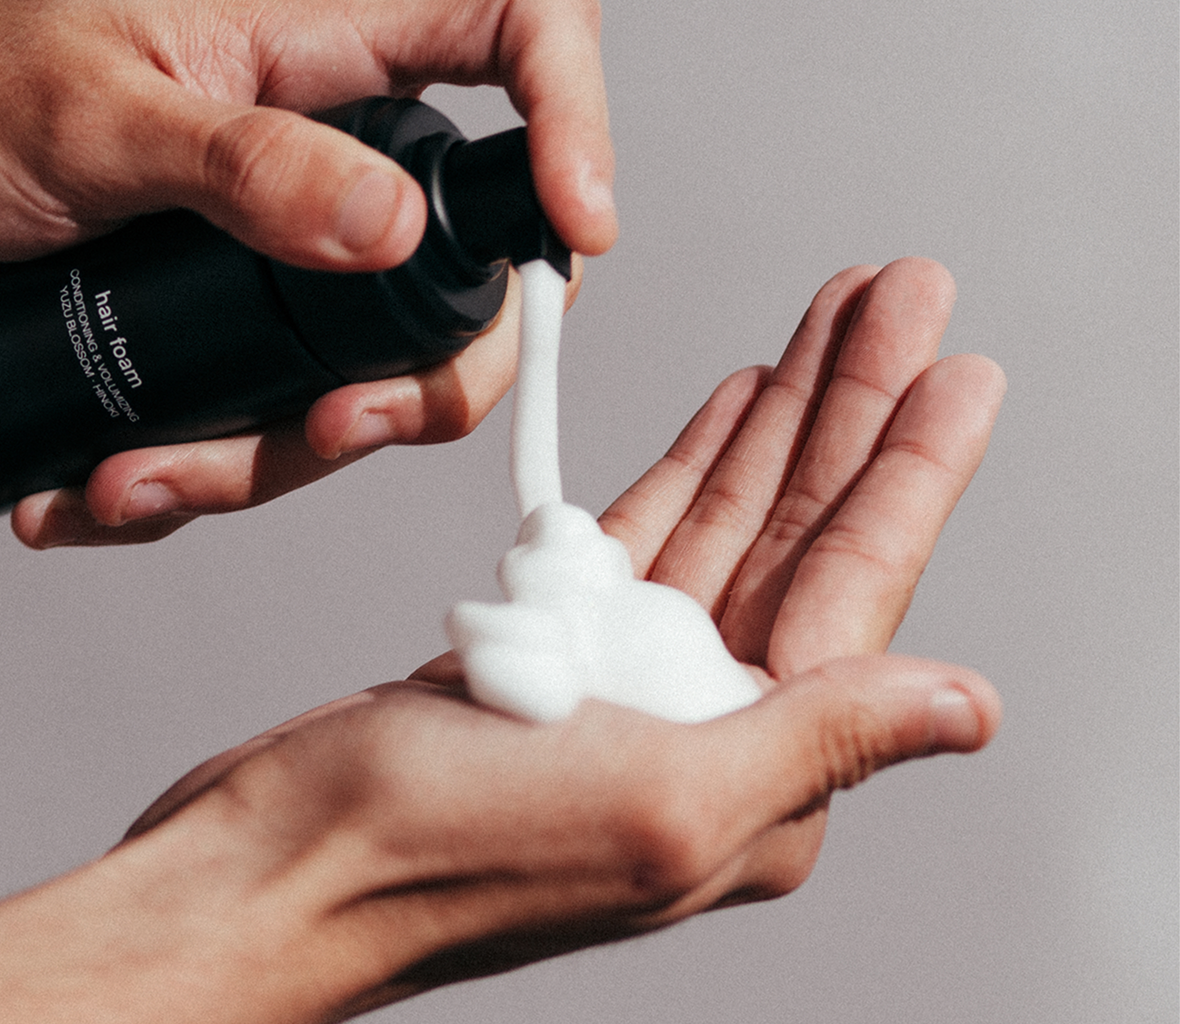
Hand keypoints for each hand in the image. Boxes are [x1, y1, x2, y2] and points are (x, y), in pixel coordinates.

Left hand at [0, 0, 610, 542]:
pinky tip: (98, 491)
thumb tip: (393, 230)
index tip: (573, 236)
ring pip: (350, 362)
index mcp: (310, 30)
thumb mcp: (89, 120)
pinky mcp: (217, 309)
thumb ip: (250, 164)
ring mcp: (269, 233)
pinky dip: (196, 469)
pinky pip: (256, 404)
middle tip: (327, 439)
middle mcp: (315, 133)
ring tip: (131, 486)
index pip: (513, 29)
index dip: (573, 123)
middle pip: (452, 261)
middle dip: (412, 379)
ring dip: (264, 459)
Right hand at [118, 258, 1005, 1017]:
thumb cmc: (424, 854)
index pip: (856, 589)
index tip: (953, 368)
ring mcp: (626, 690)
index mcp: (750, 775)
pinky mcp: (554, 659)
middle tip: (896, 299)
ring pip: (726, 526)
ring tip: (824, 327)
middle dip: (852, 409)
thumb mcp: (652, 802)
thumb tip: (966, 710)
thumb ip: (814, 743)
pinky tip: (731, 410)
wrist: (271, 865)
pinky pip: (644, 542)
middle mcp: (704, 733)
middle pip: (799, 536)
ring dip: (778, 422)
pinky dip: (687, 469)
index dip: (911, 466)